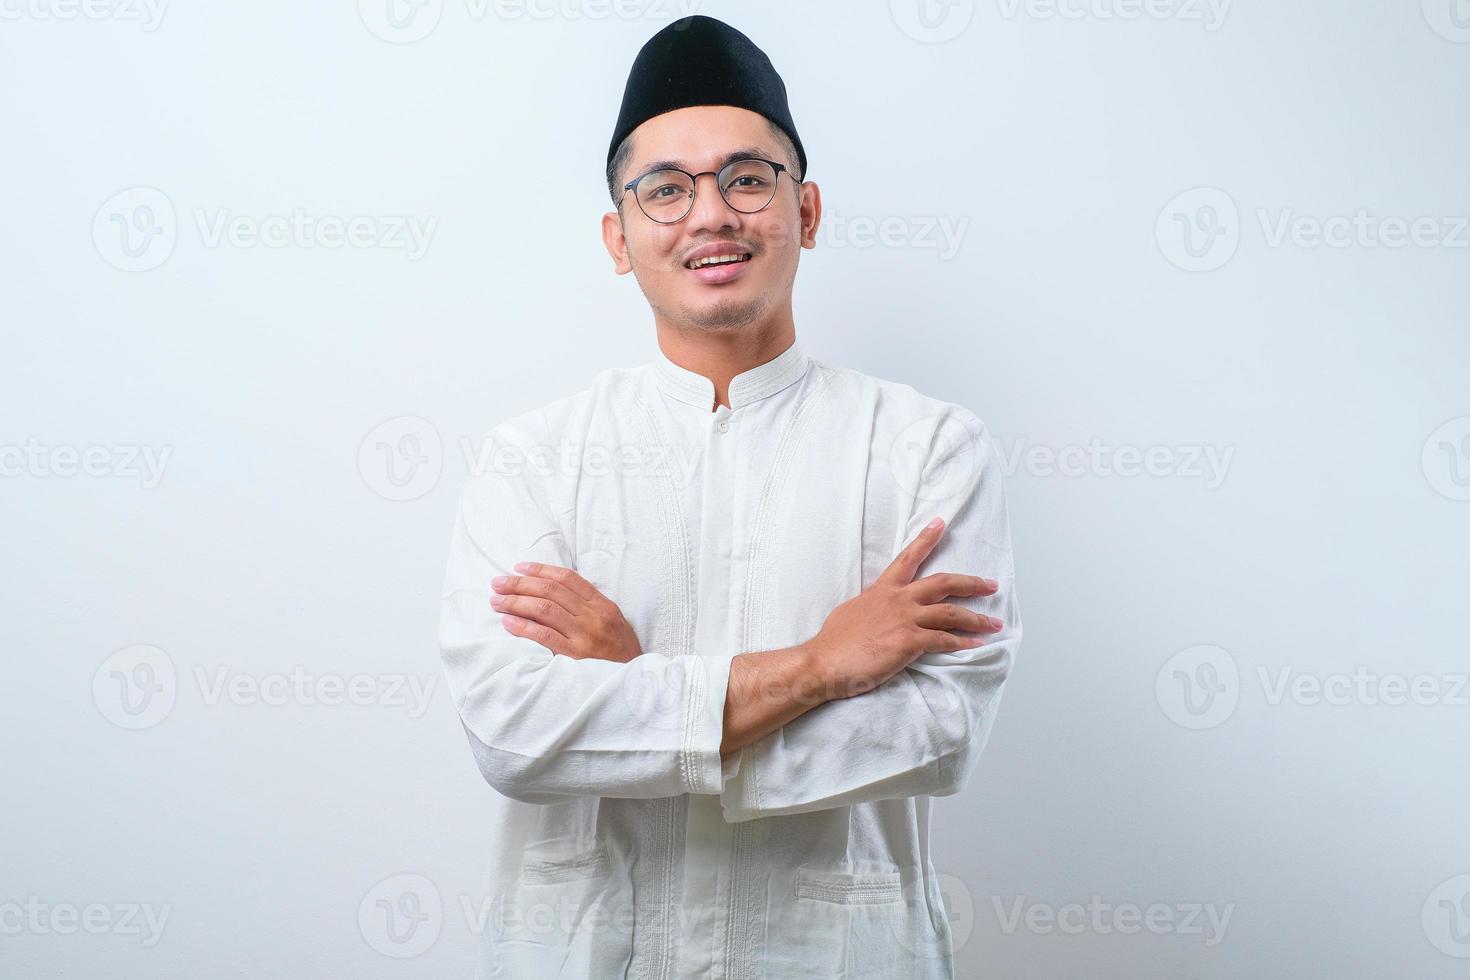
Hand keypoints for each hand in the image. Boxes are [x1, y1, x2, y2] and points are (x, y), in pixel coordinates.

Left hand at [490, 562, 642, 662]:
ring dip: (516, 602)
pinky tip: (508, 621)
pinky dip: (524, 627)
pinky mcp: (575, 656)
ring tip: (497, 600)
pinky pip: (544, 637)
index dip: (541, 569)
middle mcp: (593, 616)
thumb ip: (589, 607)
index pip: (567, 578)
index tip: (519, 567)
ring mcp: (584, 636)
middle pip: (551, 591)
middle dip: (520, 584)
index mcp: (602, 605)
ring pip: (544, 610)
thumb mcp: (613, 622)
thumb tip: (555, 593)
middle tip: (498, 582)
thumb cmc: (622, 652)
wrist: (635, 683)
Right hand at [803, 517, 1002, 699]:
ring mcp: (904, 619)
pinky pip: (943, 640)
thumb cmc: (833, 642)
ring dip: (976, 619)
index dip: (926, 539)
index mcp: (882, 590)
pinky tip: (976, 645)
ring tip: (994, 623)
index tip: (940, 523)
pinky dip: (962, 643)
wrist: (824, 661)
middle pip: (943, 583)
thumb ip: (870, 606)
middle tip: (990, 584)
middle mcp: (897, 600)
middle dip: (971, 583)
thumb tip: (876, 609)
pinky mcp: (908, 642)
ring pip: (950, 613)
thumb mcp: (852, 611)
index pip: (908, 558)